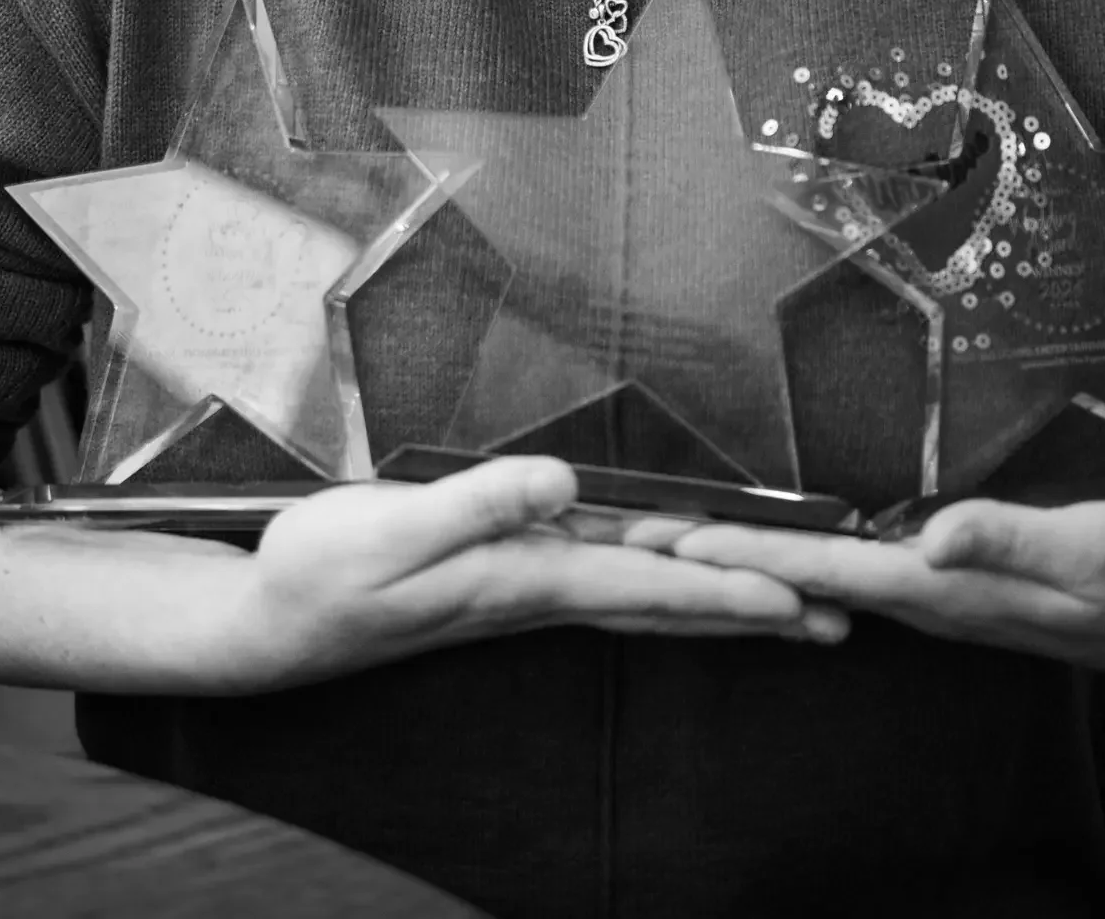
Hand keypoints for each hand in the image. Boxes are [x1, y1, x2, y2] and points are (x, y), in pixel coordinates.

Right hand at [212, 455, 844, 690]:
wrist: (269, 621)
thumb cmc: (324, 574)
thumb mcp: (391, 532)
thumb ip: (477, 505)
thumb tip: (562, 484)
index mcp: (526, 581)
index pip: (648, 586)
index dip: (724, 588)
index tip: (799, 598)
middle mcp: (540, 592)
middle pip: (667, 606)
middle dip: (751, 612)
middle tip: (836, 620)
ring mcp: (525, 592)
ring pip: (645, 600)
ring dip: (718, 604)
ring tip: (786, 609)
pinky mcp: (505, 580)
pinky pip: (610, 587)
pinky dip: (663, 586)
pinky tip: (674, 578)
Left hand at [655, 498, 1104, 679]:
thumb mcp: (1086, 552)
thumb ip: (1009, 540)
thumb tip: (935, 536)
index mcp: (940, 587)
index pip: (821, 568)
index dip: (745, 553)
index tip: (673, 544)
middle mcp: (921, 592)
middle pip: (799, 572)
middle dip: (718, 557)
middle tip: (635, 538)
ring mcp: (929, 588)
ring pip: (817, 571)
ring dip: (745, 555)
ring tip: (675, 540)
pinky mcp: (943, 575)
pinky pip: (849, 568)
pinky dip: (795, 553)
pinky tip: (770, 550)